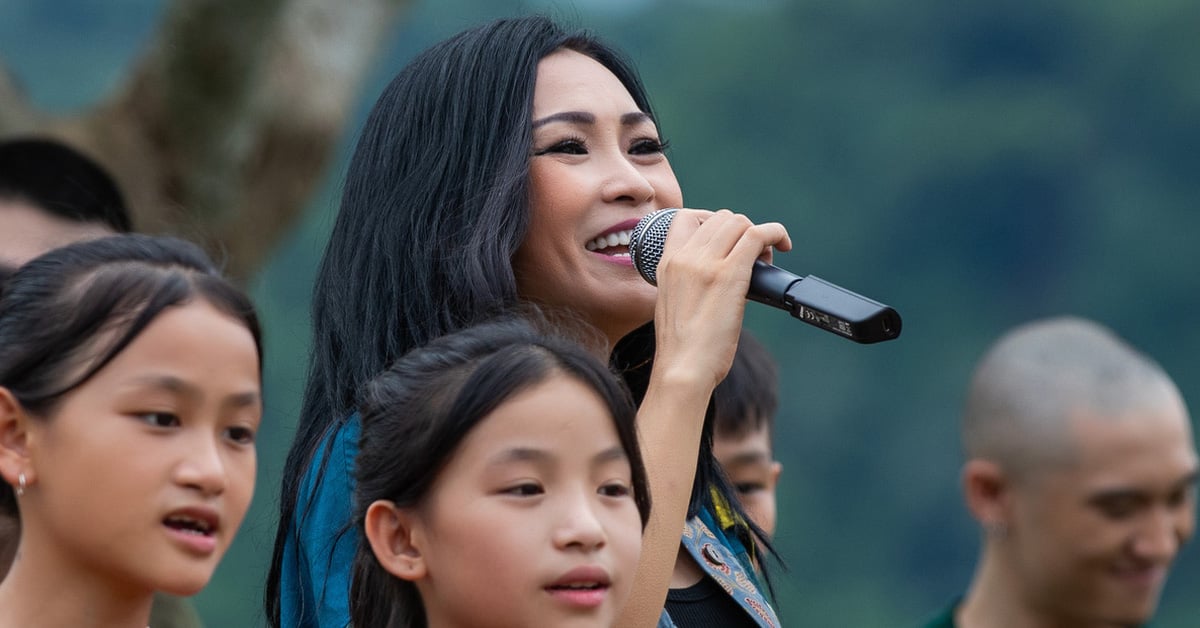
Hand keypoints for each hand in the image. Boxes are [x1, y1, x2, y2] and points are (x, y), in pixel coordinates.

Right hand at [651, 208, 791, 389]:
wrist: (682, 368)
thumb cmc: (682, 349)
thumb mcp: (674, 304)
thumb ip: (690, 282)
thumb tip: (720, 277)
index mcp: (667, 263)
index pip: (686, 218)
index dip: (713, 222)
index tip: (727, 241)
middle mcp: (684, 257)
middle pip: (720, 218)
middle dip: (742, 231)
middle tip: (754, 257)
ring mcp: (705, 263)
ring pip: (739, 223)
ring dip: (759, 235)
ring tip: (765, 261)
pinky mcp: (729, 274)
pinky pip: (757, 235)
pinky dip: (775, 233)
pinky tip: (783, 245)